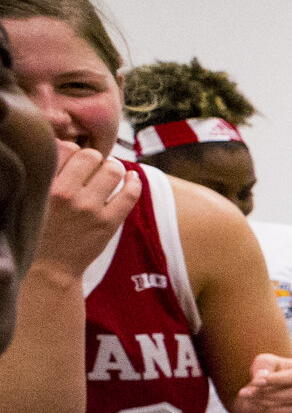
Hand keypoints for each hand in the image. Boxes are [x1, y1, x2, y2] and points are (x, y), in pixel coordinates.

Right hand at [33, 144, 137, 275]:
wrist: (49, 268)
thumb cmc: (40, 229)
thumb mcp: (36, 198)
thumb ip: (49, 173)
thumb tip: (66, 144)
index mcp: (45, 186)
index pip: (67, 149)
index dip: (74, 151)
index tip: (76, 160)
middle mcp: (67, 195)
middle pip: (92, 156)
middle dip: (95, 158)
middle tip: (94, 166)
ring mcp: (90, 209)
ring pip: (113, 170)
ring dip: (114, 168)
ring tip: (110, 173)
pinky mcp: (108, 223)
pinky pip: (130, 194)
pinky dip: (135, 182)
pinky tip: (132, 178)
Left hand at [234, 351, 291, 412]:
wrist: (272, 396)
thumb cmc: (270, 375)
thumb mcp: (265, 363)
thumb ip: (263, 366)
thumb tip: (260, 377)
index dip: (276, 379)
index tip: (255, 382)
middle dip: (270, 394)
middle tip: (247, 394)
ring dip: (273, 408)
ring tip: (255, 403)